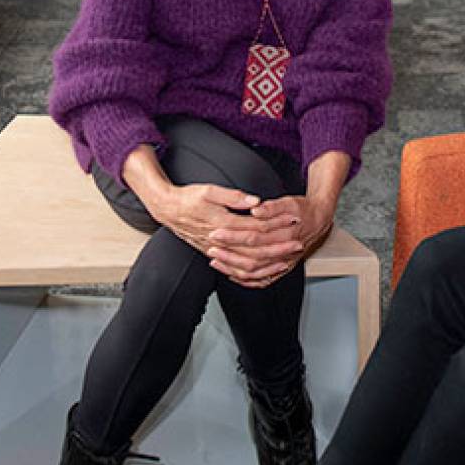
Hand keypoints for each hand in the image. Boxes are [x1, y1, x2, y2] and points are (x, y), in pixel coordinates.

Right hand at [122, 145, 304, 283]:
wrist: (167, 210)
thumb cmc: (188, 198)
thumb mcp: (210, 191)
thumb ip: (234, 197)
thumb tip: (255, 201)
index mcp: (223, 223)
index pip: (256, 226)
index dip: (276, 224)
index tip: (293, 220)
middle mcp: (221, 240)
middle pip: (256, 248)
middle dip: (279, 247)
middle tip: (298, 244)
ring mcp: (217, 249)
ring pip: (247, 263)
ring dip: (268, 262)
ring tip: (286, 259)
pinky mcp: (214, 253)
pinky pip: (235, 270)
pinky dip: (251, 273)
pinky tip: (262, 271)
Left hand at [207, 194, 333, 287]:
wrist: (319, 221)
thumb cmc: (302, 210)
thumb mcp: (289, 202)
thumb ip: (272, 207)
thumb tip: (255, 209)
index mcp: (285, 236)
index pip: (254, 238)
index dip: (233, 236)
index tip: (216, 232)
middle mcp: (284, 254)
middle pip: (251, 258)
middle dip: (228, 254)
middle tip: (211, 247)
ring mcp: (283, 264)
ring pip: (254, 273)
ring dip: (233, 268)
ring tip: (215, 260)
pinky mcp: (281, 269)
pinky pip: (261, 281)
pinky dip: (245, 280)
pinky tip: (231, 274)